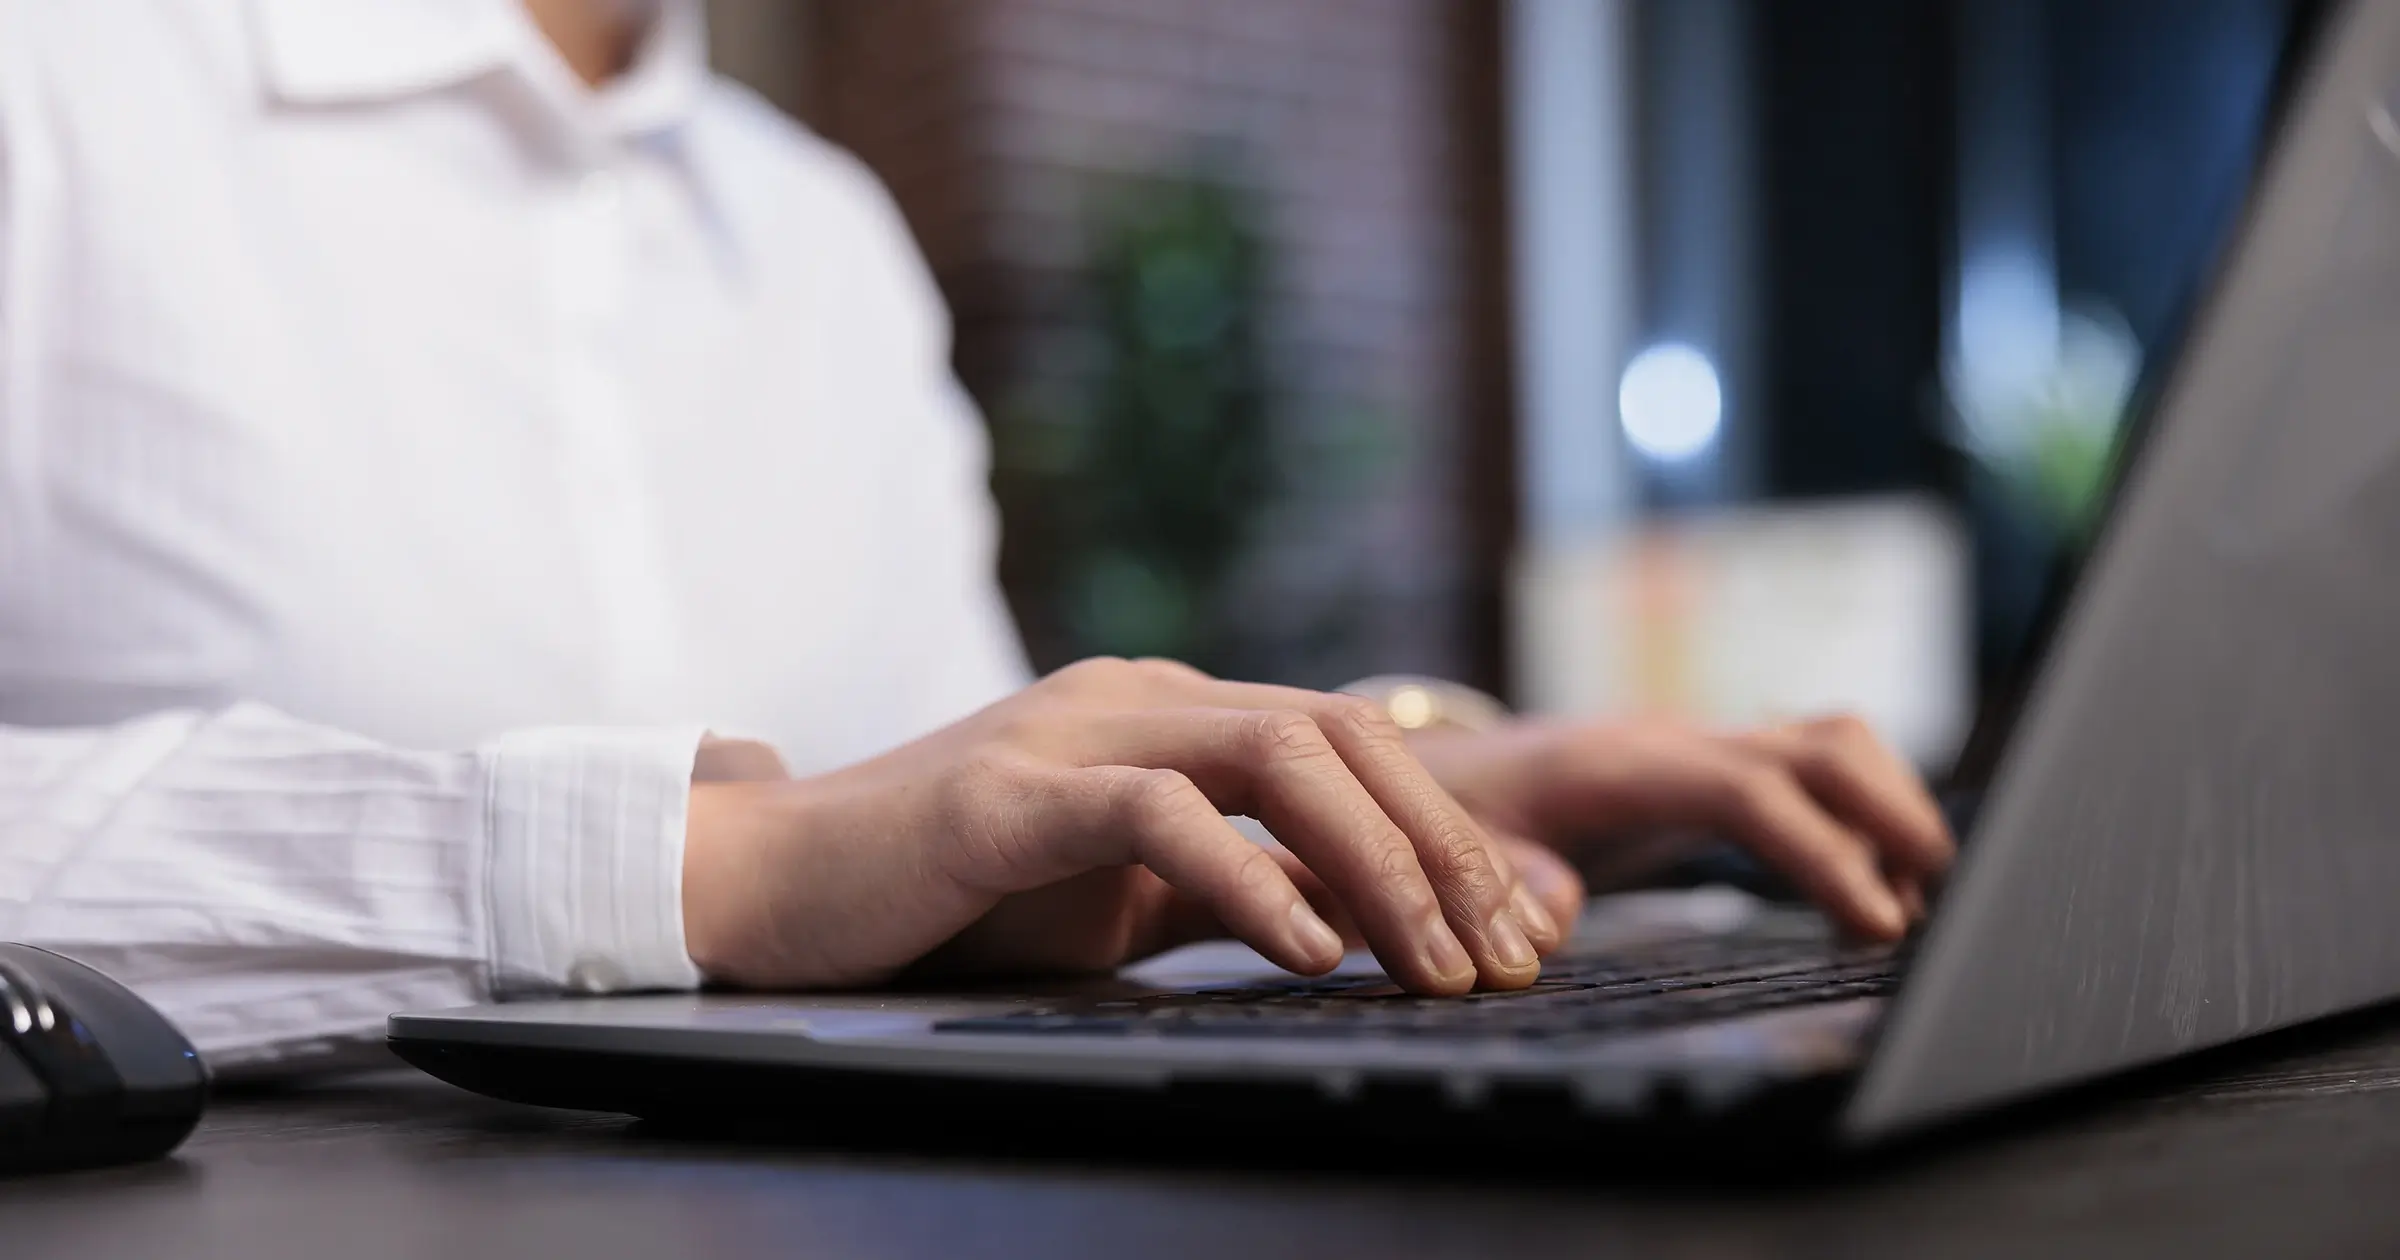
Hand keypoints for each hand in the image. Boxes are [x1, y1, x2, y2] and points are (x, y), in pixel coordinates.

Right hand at [679, 658, 1570, 994]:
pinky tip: (1310, 952)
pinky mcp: (1007, 794)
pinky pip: (1159, 813)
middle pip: (1340, 735)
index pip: (1351, 746)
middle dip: (1446, 848)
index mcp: (1172, 714)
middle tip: (1508, 960)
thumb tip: (1362, 921)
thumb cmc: (953, 895)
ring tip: (1438, 964)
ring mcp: (1072, 731)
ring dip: (1380, 862)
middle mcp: (1138, 698)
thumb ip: (1236, 885)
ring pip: (1275, 754)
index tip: (1521, 933)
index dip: (1451, 835)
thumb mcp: (1125, 893)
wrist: (775, 884)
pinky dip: (1250, 879)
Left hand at [1410, 715, 1953, 939]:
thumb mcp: (1442, 851)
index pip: (1745, 790)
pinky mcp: (1710, 770)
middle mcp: (1670, 742)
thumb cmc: (1437, 814)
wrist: (1427, 768)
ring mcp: (1697, 748)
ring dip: (1887, 808)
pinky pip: (1809, 772)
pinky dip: (1860, 817)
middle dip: (1892, 812)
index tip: (1877, 920)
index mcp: (1613, 764)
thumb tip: (1556, 916)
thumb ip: (1494, 880)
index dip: (1821, 851)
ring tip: (1913, 900)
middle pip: (1817, 743)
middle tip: (1941, 898)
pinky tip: (1873, 888)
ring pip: (1827, 744)